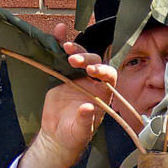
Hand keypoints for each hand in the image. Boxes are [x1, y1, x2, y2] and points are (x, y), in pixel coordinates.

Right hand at [15, 21, 116, 167]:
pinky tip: (59, 31)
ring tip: (66, 47)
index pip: (109, 76)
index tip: (92, 71)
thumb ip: (85, 120)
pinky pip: (63, 56)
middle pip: (95, 62)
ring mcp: (77, 76)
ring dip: (75, 49)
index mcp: (103, 94)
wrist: (58, 135)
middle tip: (75, 61)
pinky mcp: (62, 74)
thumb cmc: (75, 135)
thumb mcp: (80, 132)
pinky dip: (61, 43)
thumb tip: (87, 108)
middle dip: (87, 59)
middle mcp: (92, 82)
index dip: (103, 71)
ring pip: (80, 56)